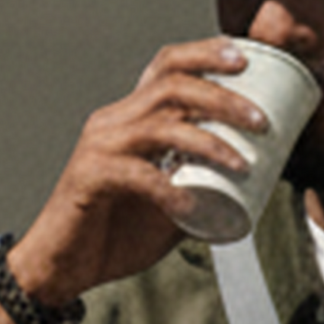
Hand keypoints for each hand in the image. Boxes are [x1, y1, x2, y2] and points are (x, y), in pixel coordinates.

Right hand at [0, 37, 314, 323]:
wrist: (62, 269)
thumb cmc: (112, 236)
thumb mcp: (170, 207)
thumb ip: (201, 190)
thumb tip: (249, 189)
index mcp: (131, 118)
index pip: (167, 67)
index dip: (205, 54)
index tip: (244, 58)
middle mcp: (113, 122)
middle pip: (171, 85)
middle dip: (222, 96)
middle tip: (261, 120)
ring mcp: (99, 147)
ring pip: (160, 124)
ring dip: (208, 140)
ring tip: (241, 162)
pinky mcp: (88, 178)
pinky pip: (136, 174)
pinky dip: (169, 189)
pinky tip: (192, 208)